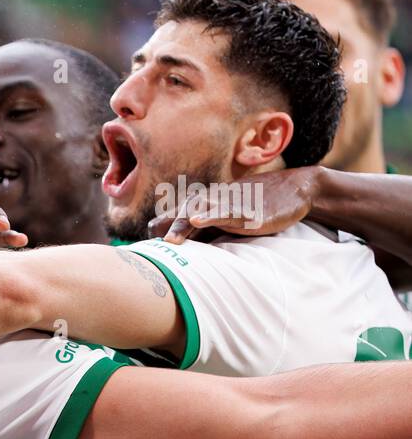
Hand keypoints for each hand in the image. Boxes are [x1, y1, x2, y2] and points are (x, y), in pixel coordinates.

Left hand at [148, 166, 321, 243]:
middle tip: (149, 248)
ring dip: (184, 225)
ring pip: (202, 212)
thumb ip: (203, 230)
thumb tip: (177, 246)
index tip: (143, 250)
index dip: (160, 230)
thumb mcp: (225, 218)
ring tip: (170, 240)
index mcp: (204, 204)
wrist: (293, 189)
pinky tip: (200, 219)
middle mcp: (212, 201)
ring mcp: (230, 205)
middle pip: (183, 214)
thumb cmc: (256, 205)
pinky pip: (229, 212)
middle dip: (166, 229)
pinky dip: (213, 215)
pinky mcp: (249, 210)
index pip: (174, 216)